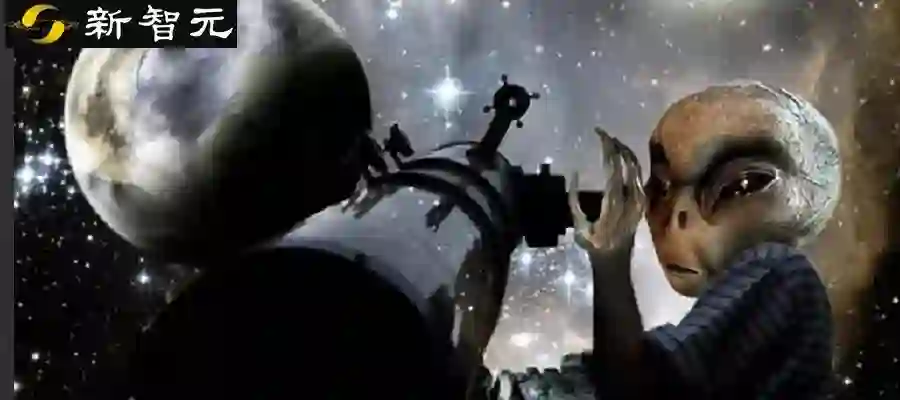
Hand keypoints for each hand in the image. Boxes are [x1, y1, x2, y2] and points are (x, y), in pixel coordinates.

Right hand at [569, 127, 644, 254]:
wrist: (616, 260)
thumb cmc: (593, 245)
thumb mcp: (578, 226)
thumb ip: (574, 201)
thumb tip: (574, 176)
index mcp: (613, 202)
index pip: (614, 167)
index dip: (608, 149)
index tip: (599, 135)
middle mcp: (630, 198)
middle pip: (628, 163)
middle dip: (617, 145)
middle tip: (604, 134)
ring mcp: (639, 199)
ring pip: (636, 167)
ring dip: (625, 151)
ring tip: (612, 141)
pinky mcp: (642, 201)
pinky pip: (639, 175)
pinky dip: (631, 162)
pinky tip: (622, 156)